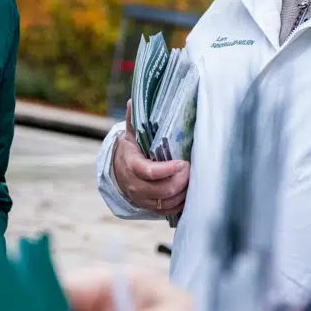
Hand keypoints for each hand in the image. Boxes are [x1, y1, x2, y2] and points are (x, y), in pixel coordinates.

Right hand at [112, 100, 189, 215]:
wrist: (118, 172)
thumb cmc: (131, 150)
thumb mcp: (130, 134)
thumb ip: (134, 119)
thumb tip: (134, 99)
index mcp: (131, 166)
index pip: (150, 172)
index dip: (168, 170)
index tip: (183, 162)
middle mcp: (135, 186)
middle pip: (163, 190)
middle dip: (181, 180)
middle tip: (191, 167)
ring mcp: (142, 199)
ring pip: (167, 202)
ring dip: (183, 191)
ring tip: (192, 178)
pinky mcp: (150, 207)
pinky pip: (168, 210)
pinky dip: (180, 203)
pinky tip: (188, 190)